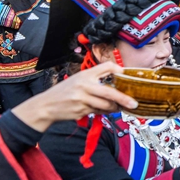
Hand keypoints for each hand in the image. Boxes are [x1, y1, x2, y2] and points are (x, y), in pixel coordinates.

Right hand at [11, 62, 134, 131]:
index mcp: (85, 74)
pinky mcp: (81, 110)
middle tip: (133, 103)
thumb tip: (118, 80)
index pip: (106, 67)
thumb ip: (95, 78)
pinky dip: (104, 111)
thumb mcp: (78, 79)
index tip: (126, 75)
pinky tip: (103, 110)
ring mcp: (82, 99)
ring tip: (117, 107)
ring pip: (106, 105)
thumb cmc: (65, 91)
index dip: (119, 70)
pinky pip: (98, 111)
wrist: (46, 105)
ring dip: (114, 107)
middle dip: (124, 99)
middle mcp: (84, 85)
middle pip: (110, 92)